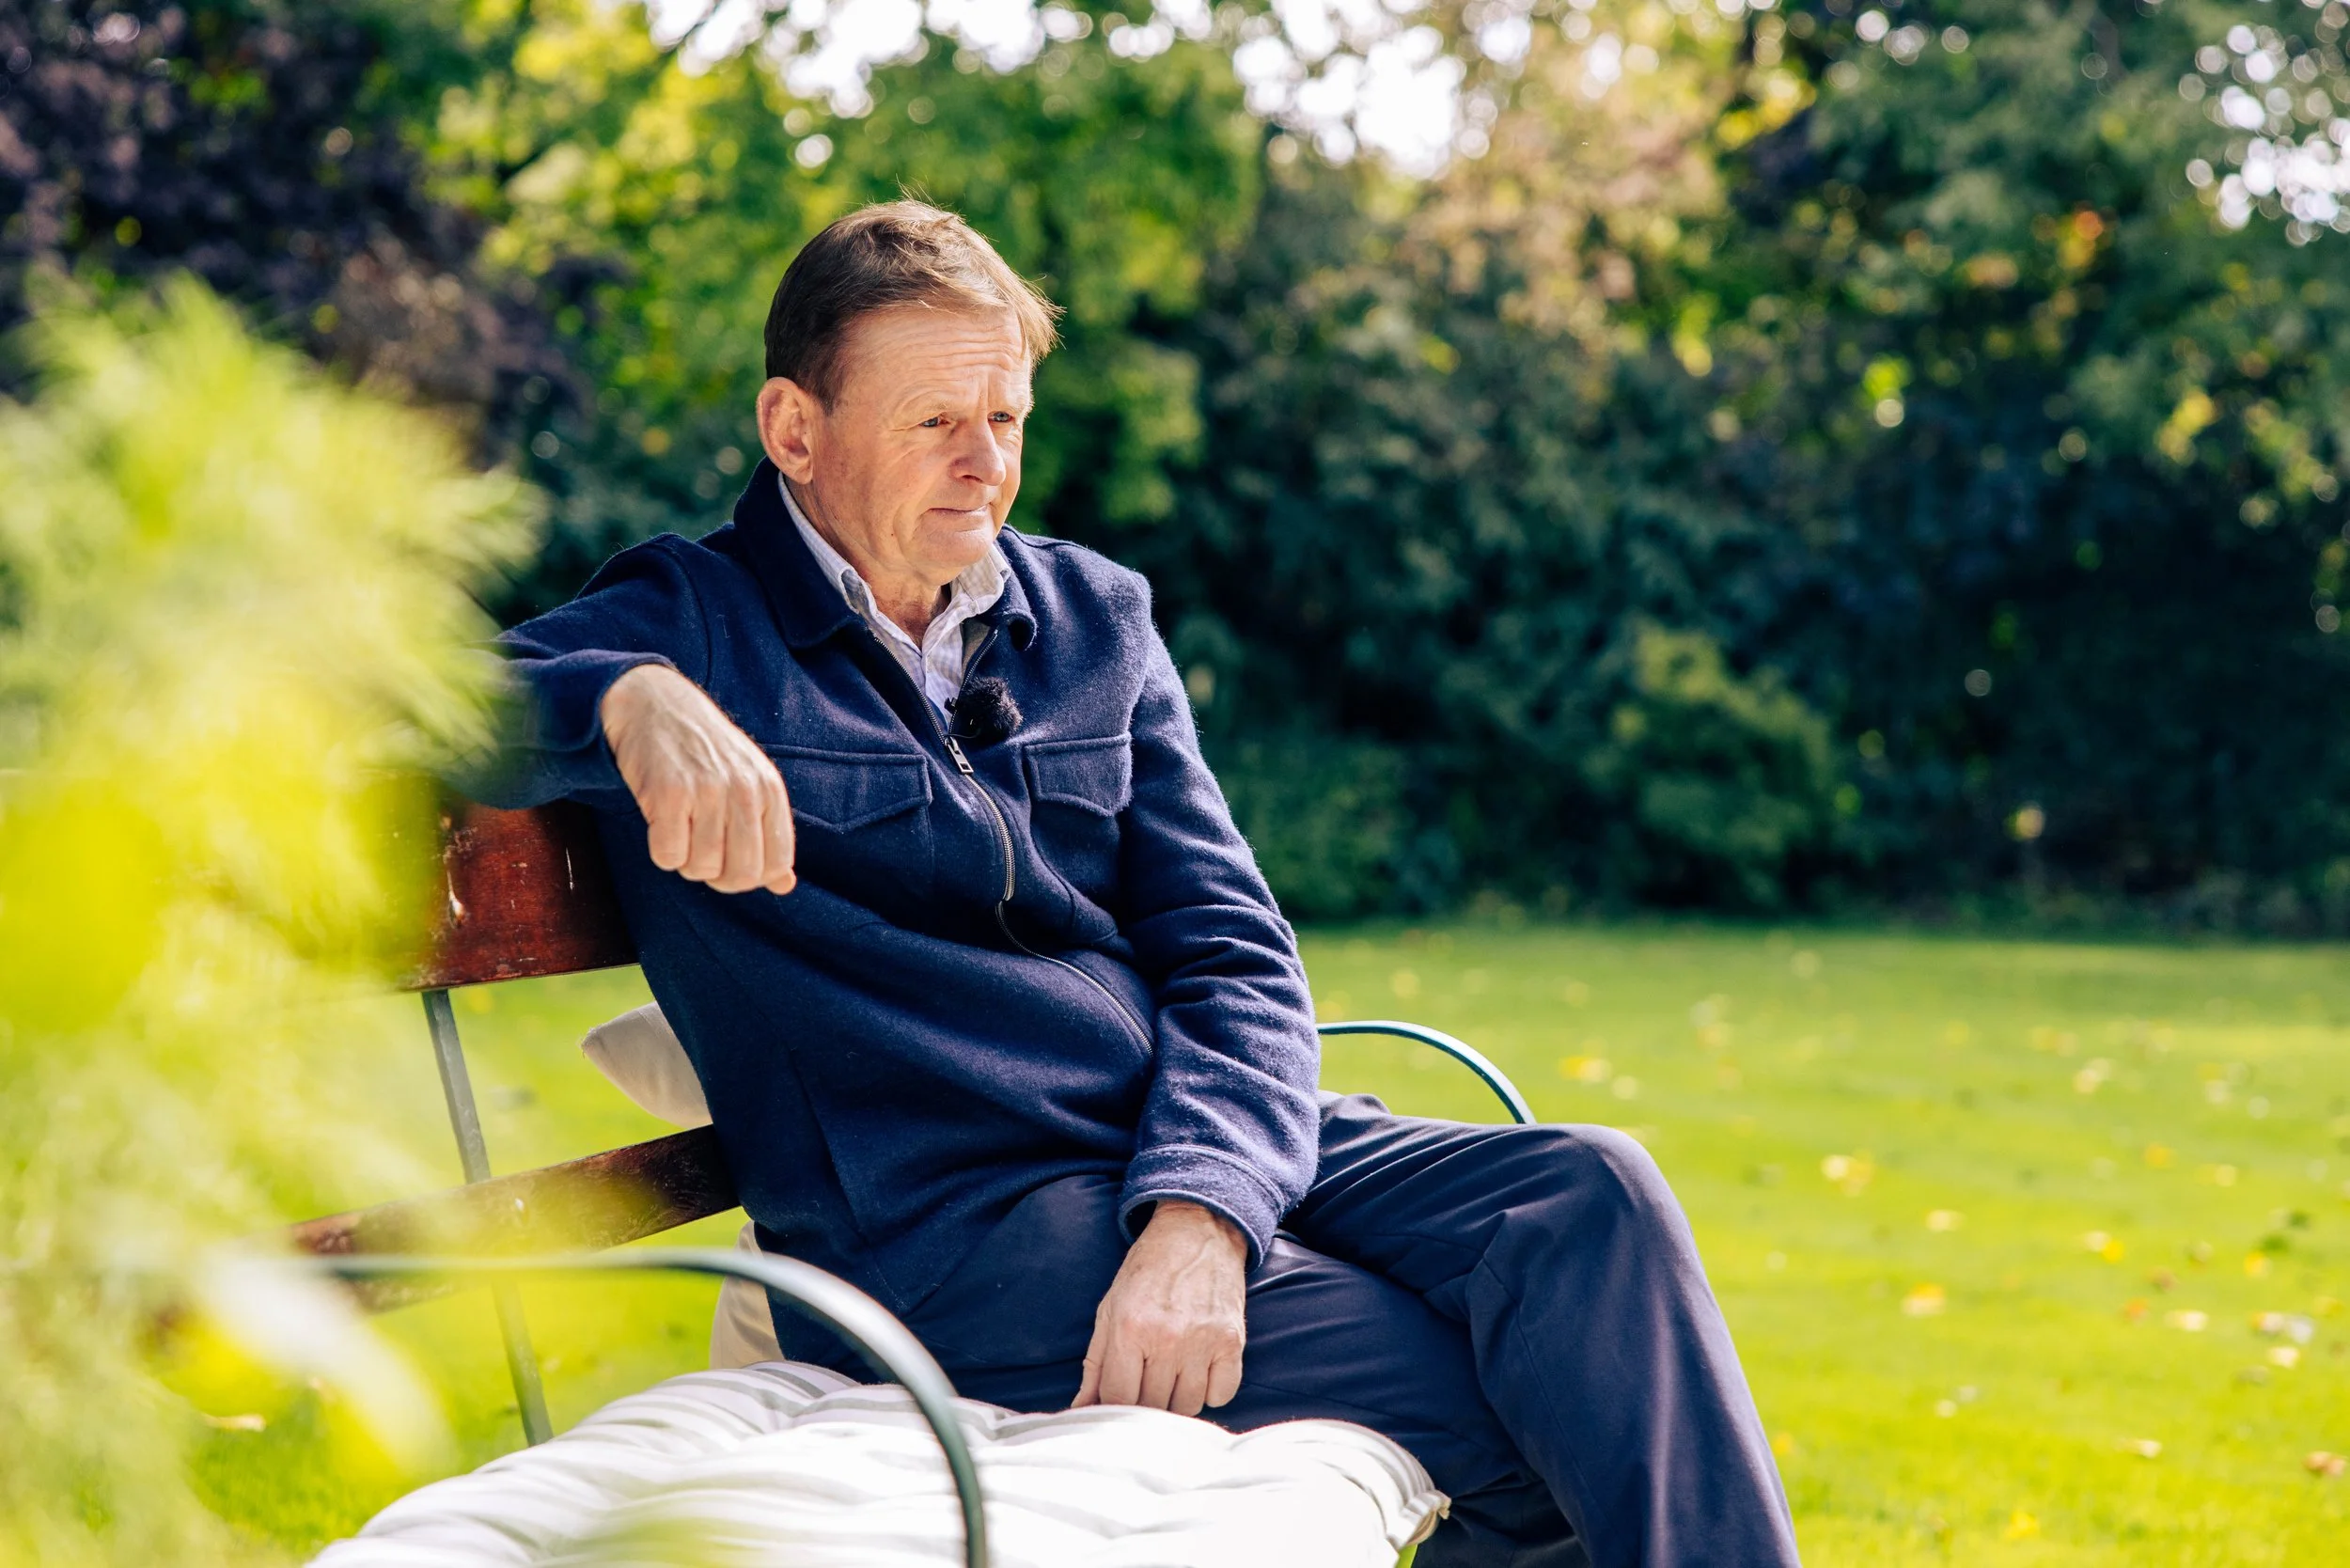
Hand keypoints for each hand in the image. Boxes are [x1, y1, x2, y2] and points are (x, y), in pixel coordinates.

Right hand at [599, 664, 796, 894]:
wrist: (654, 705)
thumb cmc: (704, 752)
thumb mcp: (749, 782)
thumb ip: (769, 833)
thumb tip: (785, 885)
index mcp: (769, 789)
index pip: (776, 863)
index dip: (751, 876)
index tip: (730, 861)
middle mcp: (744, 790)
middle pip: (741, 875)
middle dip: (718, 877)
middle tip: (702, 853)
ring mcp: (707, 791)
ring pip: (701, 869)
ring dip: (686, 862)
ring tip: (681, 830)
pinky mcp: (668, 794)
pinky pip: (668, 857)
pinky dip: (662, 852)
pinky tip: (662, 823)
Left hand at [1072, 1200, 1246, 1416]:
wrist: (1197, 1232)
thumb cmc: (1148, 1271)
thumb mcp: (1110, 1308)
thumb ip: (1095, 1363)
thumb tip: (1082, 1407)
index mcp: (1129, 1328)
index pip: (1118, 1397)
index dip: (1115, 1404)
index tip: (1120, 1394)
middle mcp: (1167, 1339)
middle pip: (1152, 1406)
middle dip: (1144, 1400)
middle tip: (1146, 1378)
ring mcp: (1203, 1342)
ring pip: (1187, 1406)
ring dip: (1177, 1399)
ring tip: (1172, 1372)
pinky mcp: (1233, 1342)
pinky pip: (1221, 1396)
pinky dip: (1210, 1391)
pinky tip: (1199, 1369)